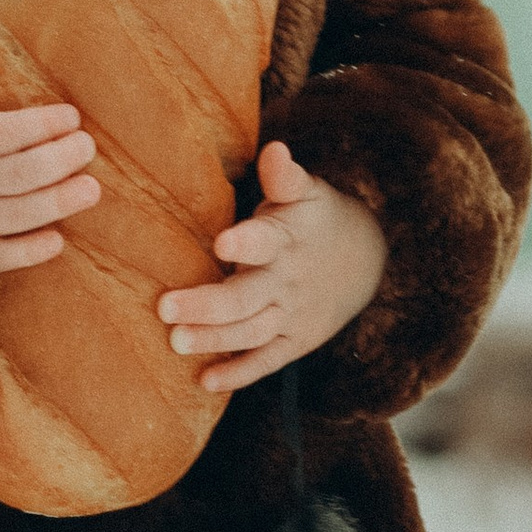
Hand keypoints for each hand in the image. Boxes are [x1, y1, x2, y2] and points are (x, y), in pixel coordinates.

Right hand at [0, 38, 98, 277]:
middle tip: (88, 148)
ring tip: (91, 189)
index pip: (2, 133)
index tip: (70, 117)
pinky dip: (26, 252)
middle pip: (18, 173)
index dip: (40, 125)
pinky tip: (56, 240)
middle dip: (59, 159)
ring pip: (16, 214)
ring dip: (57, 202)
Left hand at [157, 138, 385, 395]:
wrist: (366, 260)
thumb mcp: (307, 192)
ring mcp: (292, 316)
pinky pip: (267, 361)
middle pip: (246, 298)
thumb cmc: (316, 218)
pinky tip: (205, 382)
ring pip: (251, 333)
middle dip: (207, 304)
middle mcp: (288, 282)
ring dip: (214, 340)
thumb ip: (284, 177)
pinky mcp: (295, 342)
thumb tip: (274, 149)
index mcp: (286, 241)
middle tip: (164, 307)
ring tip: (176, 341)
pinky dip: (239, 373)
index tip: (222, 242)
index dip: (246, 243)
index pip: (266, 242)